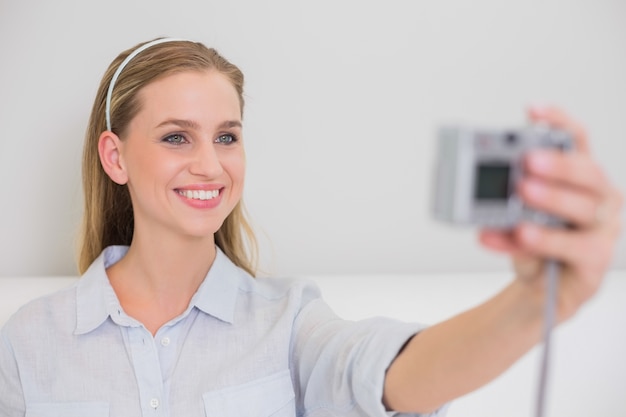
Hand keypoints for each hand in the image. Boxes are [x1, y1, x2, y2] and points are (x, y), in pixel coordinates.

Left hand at [479, 106, 623, 320]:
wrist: (539, 291)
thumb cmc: (532, 244)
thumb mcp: (512, 216)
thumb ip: (501, 200)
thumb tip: (477, 186)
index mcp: (578, 179)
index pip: (577, 141)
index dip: (558, 121)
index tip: (532, 110)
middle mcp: (597, 199)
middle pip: (589, 171)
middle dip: (559, 163)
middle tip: (529, 160)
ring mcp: (601, 229)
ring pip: (584, 208)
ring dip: (552, 197)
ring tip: (522, 191)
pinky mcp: (595, 260)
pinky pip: (572, 247)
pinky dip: (542, 240)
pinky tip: (520, 233)